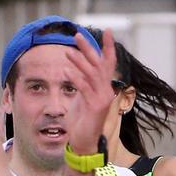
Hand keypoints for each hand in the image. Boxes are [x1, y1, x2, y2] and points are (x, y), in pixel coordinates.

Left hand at [60, 28, 119, 156]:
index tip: (107, 32)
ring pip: (92, 74)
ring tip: (67, 52)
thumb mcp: (82, 98)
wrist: (84, 143)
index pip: (109, 63)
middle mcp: (106, 90)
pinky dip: (76, 78)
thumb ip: (83, 84)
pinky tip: (66, 71)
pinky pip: (85, 88)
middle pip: (99, 64)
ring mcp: (102, 98)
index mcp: (104, 87)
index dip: (108, 47)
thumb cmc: (81, 122)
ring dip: (80, 61)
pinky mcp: (96, 106)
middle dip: (88, 48)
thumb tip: (76, 70)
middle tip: (77, 35)